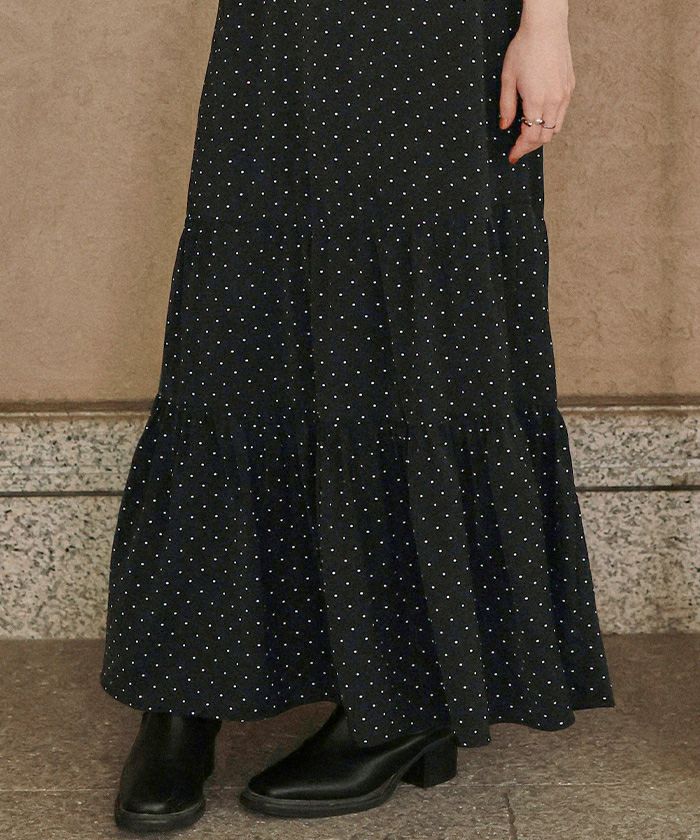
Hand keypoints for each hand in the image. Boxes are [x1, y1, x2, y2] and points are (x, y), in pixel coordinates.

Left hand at [498, 7, 574, 164]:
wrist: (546, 26)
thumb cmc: (525, 48)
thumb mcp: (507, 78)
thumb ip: (506, 106)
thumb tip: (505, 126)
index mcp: (537, 100)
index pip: (530, 136)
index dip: (520, 150)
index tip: (512, 156)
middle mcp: (554, 100)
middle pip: (545, 137)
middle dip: (530, 147)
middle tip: (518, 149)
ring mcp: (564, 94)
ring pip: (556, 128)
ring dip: (542, 136)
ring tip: (528, 136)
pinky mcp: (570, 87)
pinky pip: (562, 114)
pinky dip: (551, 123)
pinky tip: (540, 119)